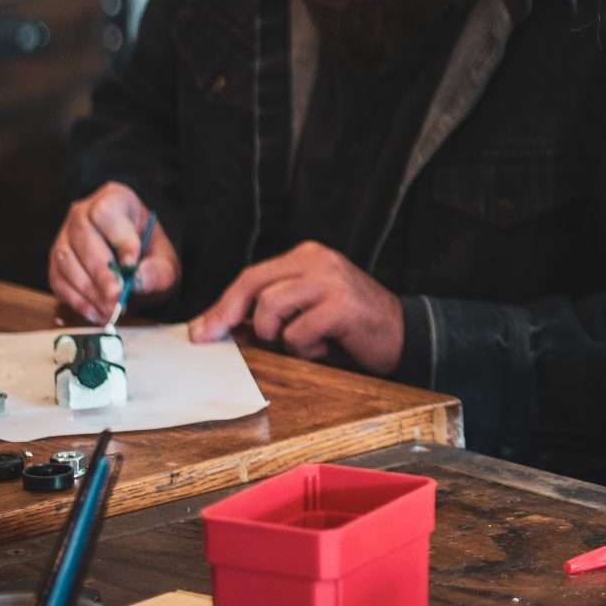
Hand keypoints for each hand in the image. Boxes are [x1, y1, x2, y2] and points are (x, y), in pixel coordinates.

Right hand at [50, 183, 180, 323]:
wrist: (136, 267)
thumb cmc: (149, 257)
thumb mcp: (165, 262)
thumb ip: (158, 271)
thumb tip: (138, 280)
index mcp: (114, 200)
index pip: (107, 212)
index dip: (118, 238)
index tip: (131, 264)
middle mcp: (83, 214)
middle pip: (83, 235)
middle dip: (101, 271)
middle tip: (116, 296)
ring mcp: (65, 238)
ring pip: (66, 259)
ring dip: (88, 289)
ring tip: (109, 308)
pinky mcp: (56, 263)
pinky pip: (58, 280)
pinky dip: (76, 300)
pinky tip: (96, 312)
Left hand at [189, 241, 403, 372]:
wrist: (404, 334)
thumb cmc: (349, 327)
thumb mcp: (308, 308)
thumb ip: (273, 309)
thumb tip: (220, 328)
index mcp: (307, 256)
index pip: (252, 277)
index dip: (222, 305)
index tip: (201, 330)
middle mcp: (318, 260)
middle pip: (254, 285)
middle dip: (227, 316)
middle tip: (210, 339)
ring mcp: (331, 281)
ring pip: (270, 308)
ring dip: (277, 336)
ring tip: (303, 344)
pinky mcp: (342, 306)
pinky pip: (298, 333)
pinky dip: (304, 349)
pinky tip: (325, 348)